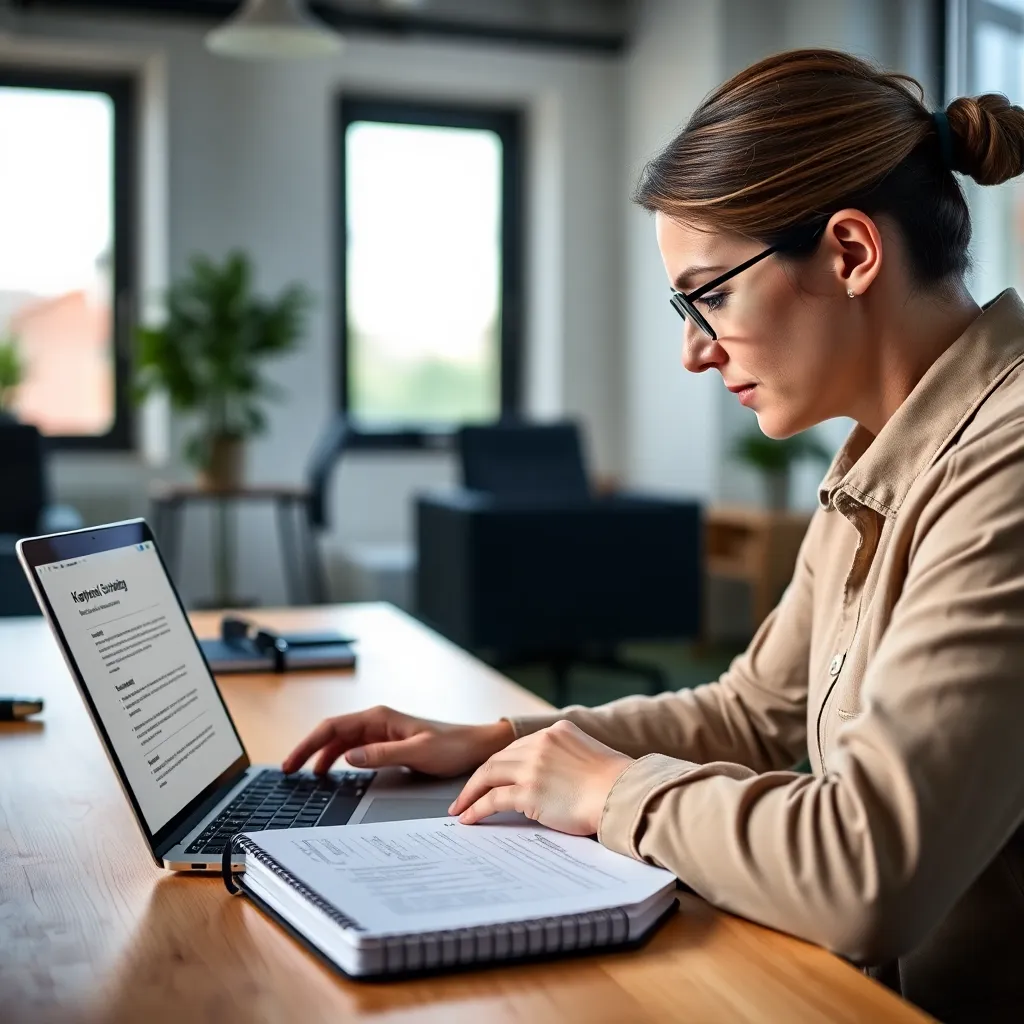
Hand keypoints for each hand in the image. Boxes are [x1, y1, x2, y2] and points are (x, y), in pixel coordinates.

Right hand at [282, 705, 514, 777]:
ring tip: (306, 775)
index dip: (308, 744)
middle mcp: (377, 720)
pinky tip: (333, 772)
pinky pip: (354, 748)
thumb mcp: (417, 752)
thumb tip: (348, 757)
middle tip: (289, 771)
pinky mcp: (388, 742)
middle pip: (332, 732)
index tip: (292, 762)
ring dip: (321, 754)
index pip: (333, 727)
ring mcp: (381, 731)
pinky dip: (338, 758)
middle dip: (308, 750)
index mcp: (380, 717)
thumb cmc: (452, 746)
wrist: (475, 746)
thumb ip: (382, 754)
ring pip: (341, 741)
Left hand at [449, 720, 632, 835]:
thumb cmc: (617, 784)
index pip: (518, 747)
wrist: (625, 795)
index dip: (501, 764)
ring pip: (489, 775)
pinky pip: (492, 799)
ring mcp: (532, 766)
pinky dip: (476, 808)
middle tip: (465, 794)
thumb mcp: (589, 755)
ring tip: (460, 808)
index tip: (489, 777)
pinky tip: (469, 818)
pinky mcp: (528, 792)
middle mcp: (541, 743)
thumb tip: (555, 780)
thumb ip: (567, 758)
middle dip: (479, 777)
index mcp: (556, 731)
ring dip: (470, 793)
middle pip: (498, 758)